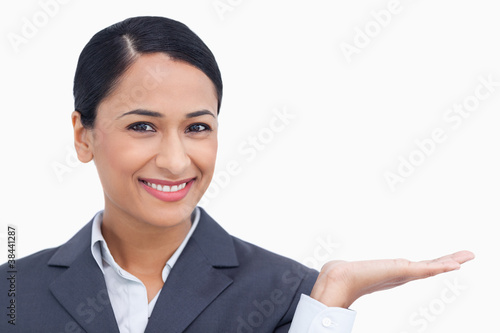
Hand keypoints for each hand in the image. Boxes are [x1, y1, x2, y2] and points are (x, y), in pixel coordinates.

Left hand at [310, 250, 474, 307]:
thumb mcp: (356, 267)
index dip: (435, 263)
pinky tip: (454, 265)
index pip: (420, 267)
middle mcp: (401, 274)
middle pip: (431, 266)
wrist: (340, 278)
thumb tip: (335, 266)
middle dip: (449, 260)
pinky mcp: (401, 272)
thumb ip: (352, 267)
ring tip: (467, 256)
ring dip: (450, 261)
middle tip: (469, 255)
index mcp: (394, 272)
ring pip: (432, 267)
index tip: (449, 260)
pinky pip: (426, 269)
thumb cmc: (345, 273)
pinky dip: (441, 266)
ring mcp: (403, 274)